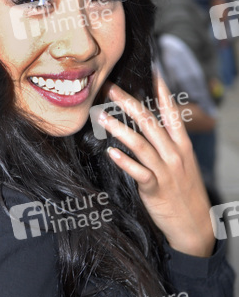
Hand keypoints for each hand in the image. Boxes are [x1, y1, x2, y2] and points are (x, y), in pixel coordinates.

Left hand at [98, 73, 214, 257]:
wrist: (195, 225)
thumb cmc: (184, 190)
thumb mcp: (183, 162)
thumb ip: (168, 142)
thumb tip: (149, 123)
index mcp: (182, 144)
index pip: (171, 111)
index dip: (161, 90)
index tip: (151, 70)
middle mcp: (174, 154)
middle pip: (149, 122)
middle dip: (128, 102)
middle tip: (109, 87)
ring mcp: (165, 171)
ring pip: (141, 144)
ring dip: (119, 129)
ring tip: (101, 117)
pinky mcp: (155, 189)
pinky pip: (139, 172)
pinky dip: (124, 161)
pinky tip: (110, 152)